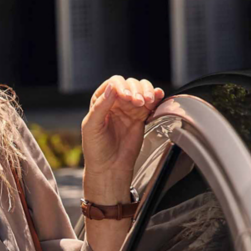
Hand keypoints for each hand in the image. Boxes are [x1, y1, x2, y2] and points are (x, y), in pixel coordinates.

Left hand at [81, 76, 164, 196]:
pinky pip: (150, 103)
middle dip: (135, 90)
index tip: (125, 96)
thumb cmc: (96, 149)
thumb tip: (111, 87)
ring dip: (147, 91)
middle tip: (137, 101)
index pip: (113, 84)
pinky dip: (156, 97)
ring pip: (141, 91)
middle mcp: (115, 102)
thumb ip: (100, 106)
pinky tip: (158, 96)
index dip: (120, 86)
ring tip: (148, 101)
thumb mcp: (92, 126)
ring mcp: (129, 109)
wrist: (110, 167)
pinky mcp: (141, 117)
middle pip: (130, 84)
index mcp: (100, 101)